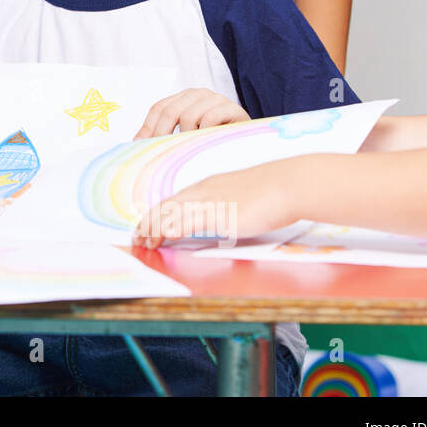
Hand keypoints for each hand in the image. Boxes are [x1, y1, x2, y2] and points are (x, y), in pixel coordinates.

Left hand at [132, 164, 293, 249]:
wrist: (288, 184)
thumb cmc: (270, 192)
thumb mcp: (238, 197)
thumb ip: (222, 208)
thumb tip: (216, 221)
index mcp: (206, 187)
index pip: (172, 201)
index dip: (155, 215)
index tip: (145, 227)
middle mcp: (204, 192)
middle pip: (166, 206)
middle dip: (148, 223)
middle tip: (138, 238)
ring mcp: (212, 201)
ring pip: (174, 214)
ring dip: (156, 229)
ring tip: (145, 242)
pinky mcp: (222, 212)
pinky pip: (192, 221)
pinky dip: (175, 228)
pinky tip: (166, 236)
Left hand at [134, 88, 249, 138]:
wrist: (249, 139)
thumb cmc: (215, 138)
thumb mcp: (188, 134)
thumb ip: (168, 134)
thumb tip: (138, 144)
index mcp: (184, 97)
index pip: (159, 108)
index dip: (148, 127)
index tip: (139, 145)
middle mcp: (199, 94)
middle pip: (171, 111)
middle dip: (162, 134)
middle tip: (160, 152)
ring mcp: (216, 99)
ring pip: (189, 116)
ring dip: (187, 136)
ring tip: (190, 148)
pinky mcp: (232, 108)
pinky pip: (209, 118)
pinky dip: (204, 132)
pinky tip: (206, 141)